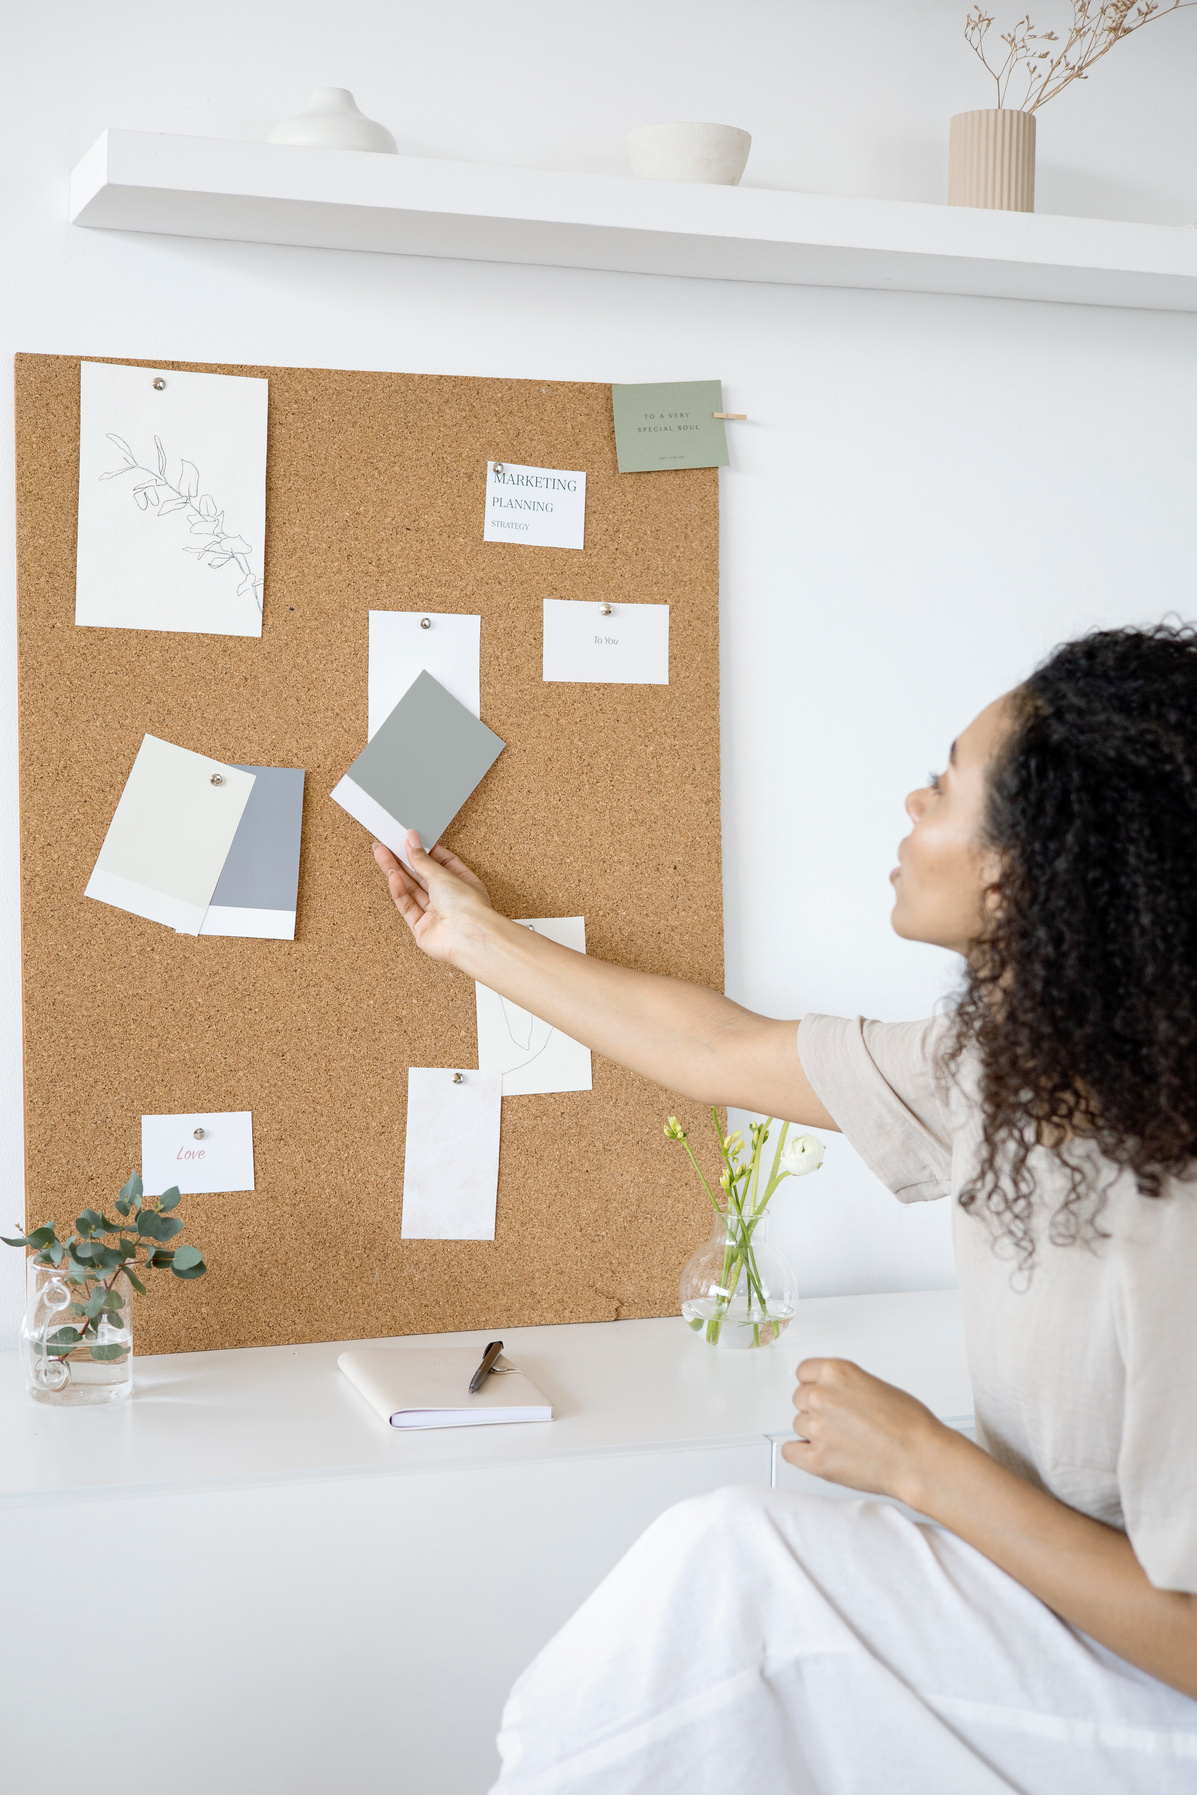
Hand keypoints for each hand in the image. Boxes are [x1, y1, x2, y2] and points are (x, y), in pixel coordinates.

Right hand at [373, 834, 493, 963]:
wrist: (466, 937)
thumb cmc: (467, 907)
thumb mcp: (442, 874)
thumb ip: (423, 860)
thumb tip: (412, 842)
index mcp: (463, 883)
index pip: (442, 862)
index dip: (424, 850)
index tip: (409, 839)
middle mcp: (450, 899)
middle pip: (422, 875)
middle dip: (403, 859)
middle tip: (387, 844)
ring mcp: (435, 915)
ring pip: (411, 889)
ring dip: (396, 871)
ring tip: (381, 854)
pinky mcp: (422, 928)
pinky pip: (407, 906)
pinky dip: (399, 891)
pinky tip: (392, 876)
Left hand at [781, 1357, 953, 1506]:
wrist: (920, 1458)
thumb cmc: (909, 1424)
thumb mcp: (875, 1385)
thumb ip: (845, 1386)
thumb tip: (833, 1395)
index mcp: (836, 1372)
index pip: (803, 1372)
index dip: (815, 1385)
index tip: (824, 1394)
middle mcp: (821, 1396)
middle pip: (800, 1399)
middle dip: (817, 1410)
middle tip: (842, 1422)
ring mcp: (816, 1428)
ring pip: (799, 1426)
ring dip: (815, 1433)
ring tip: (845, 1441)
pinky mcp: (816, 1459)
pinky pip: (790, 1452)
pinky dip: (803, 1455)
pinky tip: (821, 1454)